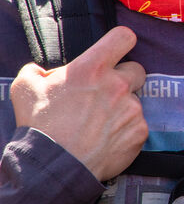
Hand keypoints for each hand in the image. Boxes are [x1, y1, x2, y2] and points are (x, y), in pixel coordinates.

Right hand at [9, 26, 146, 181]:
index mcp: (92, 68)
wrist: (54, 166)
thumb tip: (41, 71)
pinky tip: (106, 138)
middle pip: (136, 69)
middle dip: (123, 78)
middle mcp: (117, 85)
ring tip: (98, 123)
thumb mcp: (24, 88)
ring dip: (121, 107)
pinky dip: (125, 130)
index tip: (115, 51)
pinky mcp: (140, 131)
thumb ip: (36, 71)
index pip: (123, 37)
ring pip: (134, 100)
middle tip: (104, 94)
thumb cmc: (39, 126)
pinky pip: (138, 124)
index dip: (120, 42)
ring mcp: (132, 108)